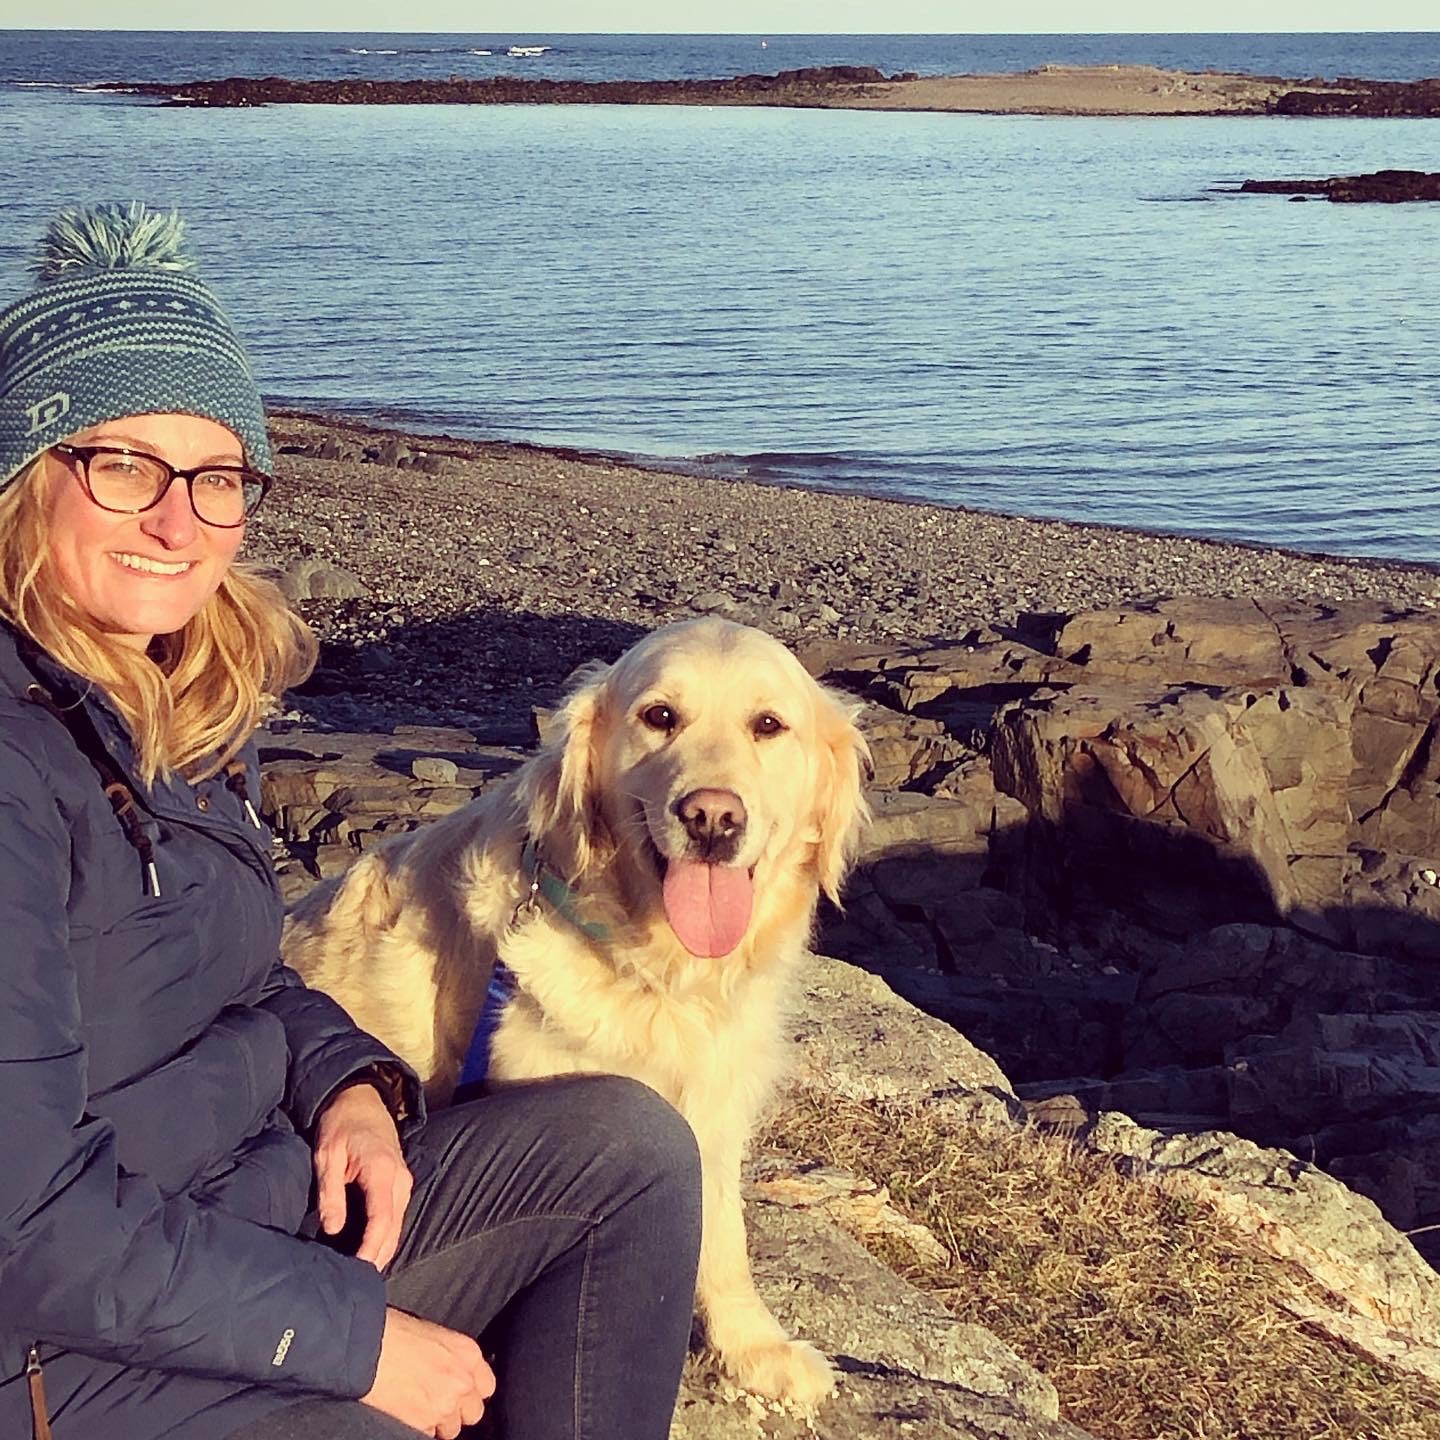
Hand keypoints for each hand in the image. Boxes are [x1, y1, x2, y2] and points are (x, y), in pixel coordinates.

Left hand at [313, 1082, 412, 1268]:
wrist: (360, 1098)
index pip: (382, 1221)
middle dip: (377, 1258)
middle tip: (356, 1286)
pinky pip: (395, 1216)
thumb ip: (330, 1192)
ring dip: (381, 1250)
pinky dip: (384, 1236)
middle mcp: (400, 1179)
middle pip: (393, 1230)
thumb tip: (334, 1229)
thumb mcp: (327, 1155)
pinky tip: (368, 1250)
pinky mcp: (401, 1182)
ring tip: (360, 1274)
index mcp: (382, 1171)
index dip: (370, 1250)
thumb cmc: (340, 1124)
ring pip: (397, 1226)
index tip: (357, 1273)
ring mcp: (404, 1181)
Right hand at [362, 1307, 495, 1438]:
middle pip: (473, 1412)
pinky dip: (417, 1428)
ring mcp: (444, 1405)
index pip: (486, 1386)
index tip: (459, 1392)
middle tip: (437, 1402)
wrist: (365, 1345)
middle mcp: (462, 1381)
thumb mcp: (434, 1334)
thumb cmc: (393, 1331)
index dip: (470, 1392)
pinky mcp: (421, 1424)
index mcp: (468, 1353)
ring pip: (451, 1430)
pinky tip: (405, 1413)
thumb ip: (451, 1356)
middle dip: (457, 1411)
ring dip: (437, 1422)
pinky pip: (427, 1436)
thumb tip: (449, 1370)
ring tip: (418, 1407)